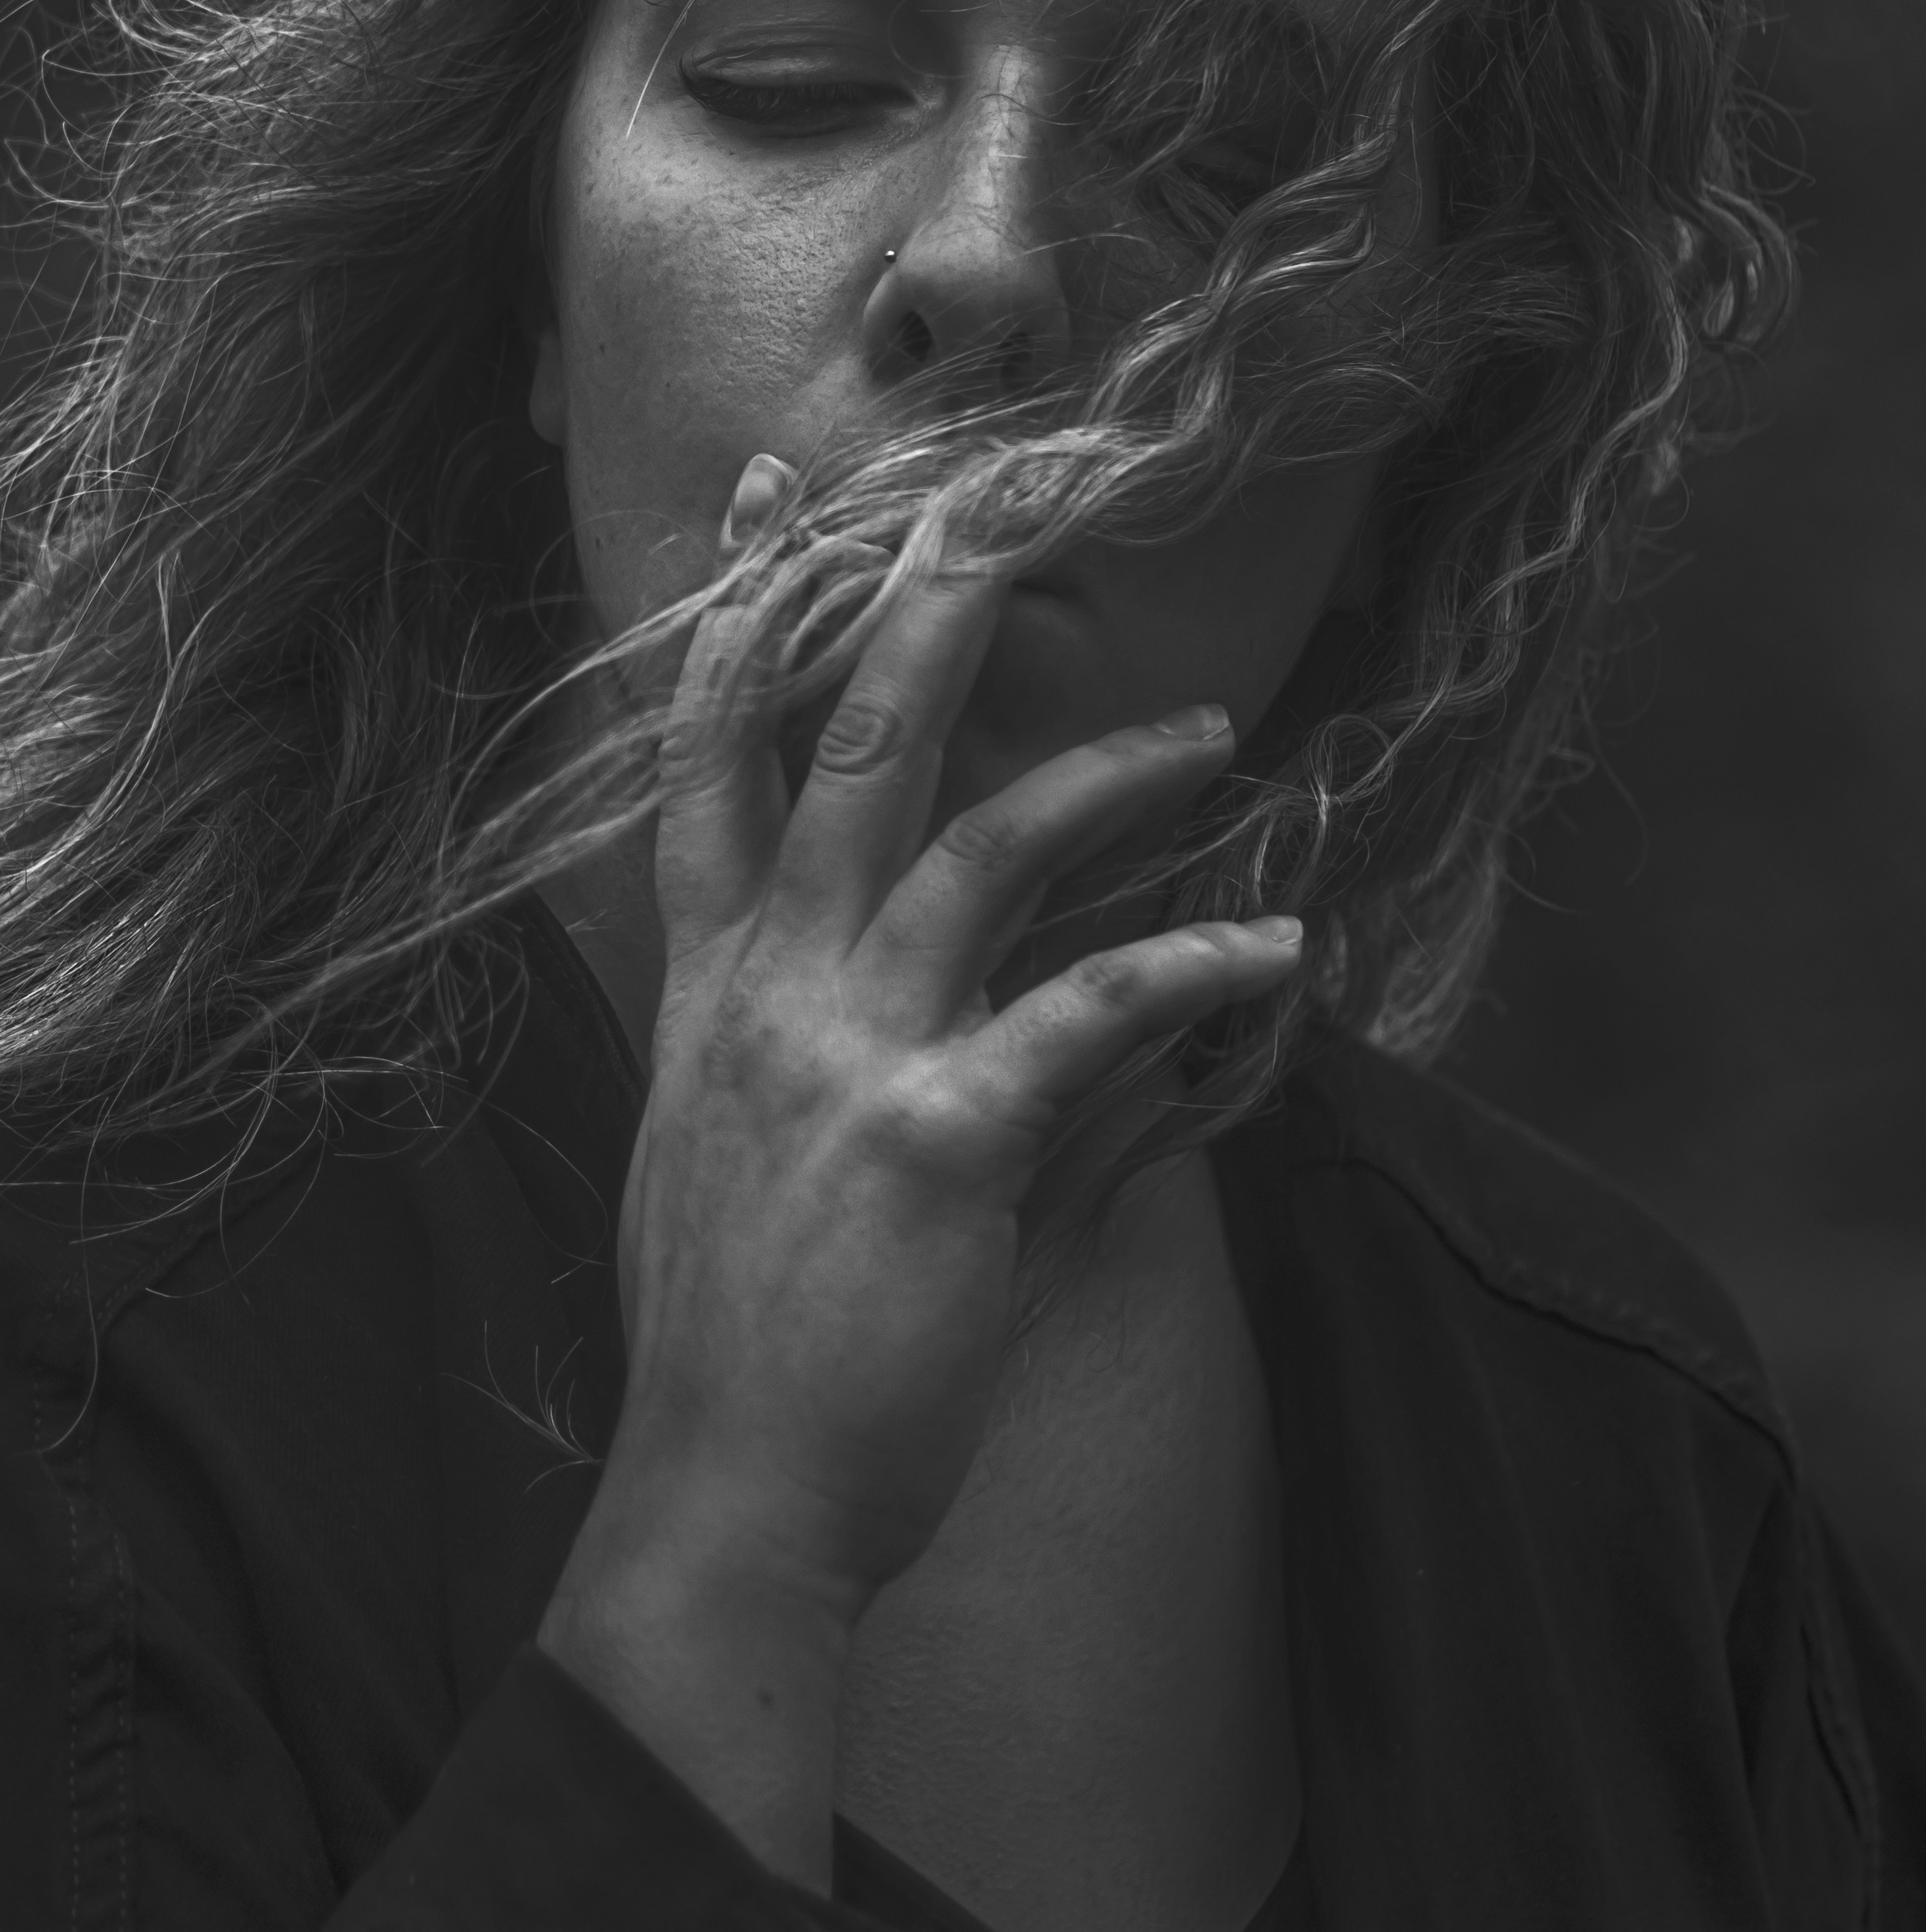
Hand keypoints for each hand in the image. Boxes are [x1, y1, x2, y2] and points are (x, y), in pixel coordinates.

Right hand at [607, 484, 1302, 1620]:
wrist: (727, 1500)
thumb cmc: (750, 1337)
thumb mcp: (760, 1160)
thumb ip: (877, 1048)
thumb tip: (1008, 992)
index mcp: (717, 984)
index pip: (714, 761)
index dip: (744, 620)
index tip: (777, 498)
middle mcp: (770, 990)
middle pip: (844, 749)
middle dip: (921, 605)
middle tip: (998, 490)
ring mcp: (847, 1056)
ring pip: (976, 847)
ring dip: (1107, 777)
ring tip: (1215, 734)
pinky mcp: (941, 1141)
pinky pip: (1084, 1017)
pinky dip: (1188, 970)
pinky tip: (1277, 945)